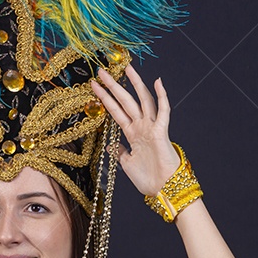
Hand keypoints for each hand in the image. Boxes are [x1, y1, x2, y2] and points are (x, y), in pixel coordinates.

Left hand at [90, 64, 180, 196]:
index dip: (105, 98)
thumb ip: (119, 151)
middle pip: (126, 101)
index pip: (116, 111)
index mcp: (133, 134)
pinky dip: (161, 96)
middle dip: (114, 86)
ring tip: (127, 68)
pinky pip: (163, 111)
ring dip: (135, 84)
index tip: (94, 86)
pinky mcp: (162, 131)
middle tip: (101, 71)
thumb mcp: (126, 164)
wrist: (162, 189)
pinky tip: (157, 82)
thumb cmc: (148, 179)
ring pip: (143, 100)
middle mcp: (141, 127)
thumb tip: (110, 144)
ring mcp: (152, 127)